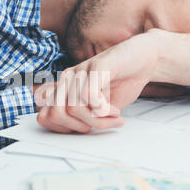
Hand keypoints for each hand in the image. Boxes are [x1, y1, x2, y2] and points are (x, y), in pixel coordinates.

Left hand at [35, 29, 189, 132]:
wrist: (145, 59)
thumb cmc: (122, 83)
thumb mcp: (98, 108)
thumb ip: (81, 117)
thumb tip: (67, 131)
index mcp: (64, 88)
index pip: (45, 116)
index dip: (64, 129)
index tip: (86, 129)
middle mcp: (68, 78)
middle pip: (56, 114)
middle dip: (79, 127)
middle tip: (101, 124)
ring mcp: (81, 70)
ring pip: (74, 107)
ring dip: (97, 120)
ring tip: (114, 116)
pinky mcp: (97, 66)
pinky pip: (89, 96)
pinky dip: (103, 111)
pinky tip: (115, 110)